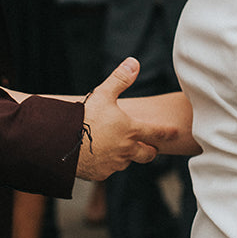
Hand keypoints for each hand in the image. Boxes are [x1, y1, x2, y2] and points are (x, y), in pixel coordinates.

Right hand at [77, 57, 174, 180]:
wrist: (61, 141)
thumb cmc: (83, 117)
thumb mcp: (103, 94)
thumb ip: (120, 79)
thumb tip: (134, 63)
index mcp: (130, 130)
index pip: (156, 132)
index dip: (167, 132)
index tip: (175, 133)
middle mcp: (126, 150)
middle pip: (147, 155)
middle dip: (150, 151)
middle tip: (150, 148)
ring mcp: (114, 164)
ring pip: (126, 162)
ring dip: (125, 157)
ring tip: (115, 148)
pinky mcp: (101, 174)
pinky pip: (108, 170)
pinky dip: (106, 164)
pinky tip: (97, 157)